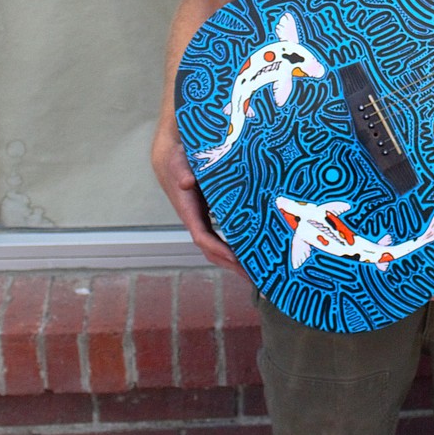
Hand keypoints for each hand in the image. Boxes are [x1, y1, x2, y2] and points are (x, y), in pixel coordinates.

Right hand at [152, 116, 245, 277]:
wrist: (173, 156)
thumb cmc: (178, 157)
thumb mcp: (179, 160)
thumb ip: (183, 169)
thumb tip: (186, 182)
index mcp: (188, 210)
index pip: (202, 237)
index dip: (219, 250)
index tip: (237, 260)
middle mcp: (196, 219)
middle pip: (213, 250)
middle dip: (232, 265)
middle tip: (255, 278)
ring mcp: (204, 219)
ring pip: (219, 246)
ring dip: (236, 261)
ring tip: (260, 273)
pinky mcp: (213, 214)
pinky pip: (224, 235)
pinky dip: (237, 246)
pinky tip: (255, 251)